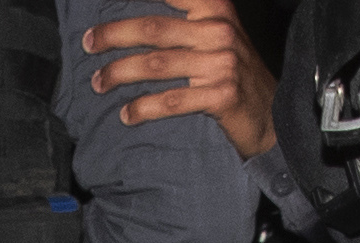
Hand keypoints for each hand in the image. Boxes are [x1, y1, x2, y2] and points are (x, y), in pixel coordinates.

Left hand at [79, 2, 272, 165]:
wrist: (271, 112)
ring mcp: (221, 63)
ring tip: (99, 82)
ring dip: (120, 74)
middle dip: (113, 35)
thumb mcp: (217, 33)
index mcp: (214, 7)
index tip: (104, 1)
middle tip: (88, 43)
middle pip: (153, 29)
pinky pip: (171, 100)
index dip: (133, 1)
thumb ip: (186, 18)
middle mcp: (218, 30)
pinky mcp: (221, 95)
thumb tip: (135, 21)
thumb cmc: (232, 70)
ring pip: (157, 65)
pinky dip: (143, 108)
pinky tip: (126, 114)